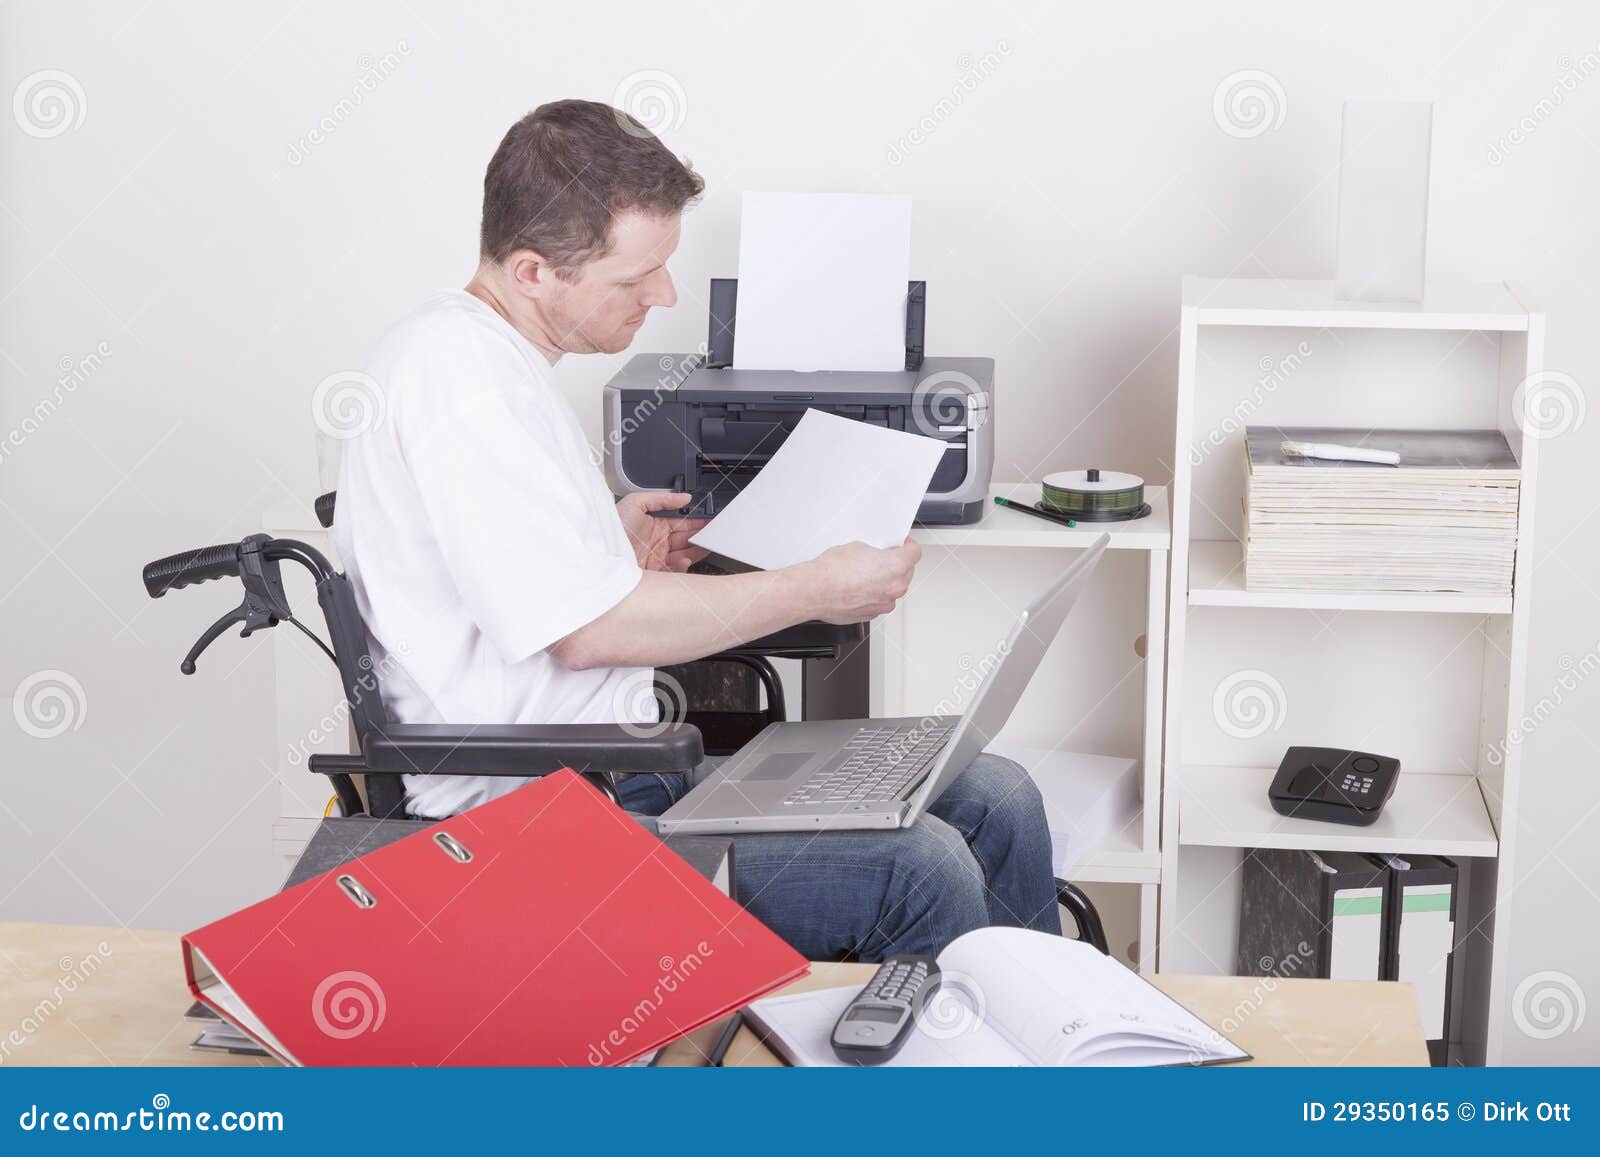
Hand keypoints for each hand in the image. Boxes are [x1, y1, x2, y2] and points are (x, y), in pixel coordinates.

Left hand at [616, 491, 709, 572]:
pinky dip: (683, 566)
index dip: (696, 520)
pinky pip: (675, 571)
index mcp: (654, 525)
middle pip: (686, 539)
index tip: (709, 518)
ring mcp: (657, 558)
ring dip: (696, 550)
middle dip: (700, 535)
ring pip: (685, 555)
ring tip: (705, 545)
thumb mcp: (634, 503)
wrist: (599, 554)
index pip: (682, 522)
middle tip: (712, 533)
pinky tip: (685, 559)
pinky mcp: (655, 573)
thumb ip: (661, 498)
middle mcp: (657, 542)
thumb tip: (684, 497)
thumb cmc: (611, 528)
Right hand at [804, 538, 921, 623]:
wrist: (815, 591)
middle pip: (906, 572)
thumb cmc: (833, 571)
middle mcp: (894, 587)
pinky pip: (879, 601)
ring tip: (866, 574)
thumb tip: (875, 557)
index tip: (903, 545)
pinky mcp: (871, 614)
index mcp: (896, 566)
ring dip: (885, 581)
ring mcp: (884, 604)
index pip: (915, 553)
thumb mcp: (858, 547)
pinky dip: (873, 595)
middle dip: (896, 564)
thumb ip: (875, 553)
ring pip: (893, 589)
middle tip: (882, 558)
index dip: (908, 546)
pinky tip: (858, 587)